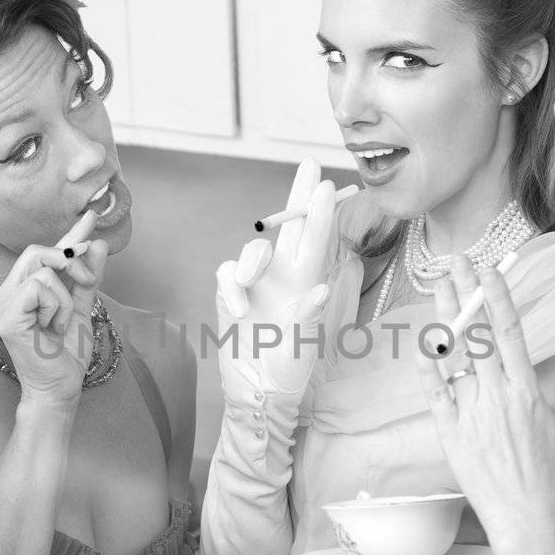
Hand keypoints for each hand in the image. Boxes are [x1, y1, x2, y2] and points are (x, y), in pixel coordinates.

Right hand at [0, 224, 108, 403]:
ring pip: (43, 269)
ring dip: (65, 296)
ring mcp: (4, 303)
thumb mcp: (83, 307)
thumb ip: (87, 277)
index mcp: (23, 289)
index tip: (92, 217)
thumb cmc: (68, 353)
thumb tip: (97, 244)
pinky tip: (52, 328)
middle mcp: (9, 293)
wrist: (61, 387)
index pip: (46, 254)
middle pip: (37, 252)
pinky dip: (57, 306)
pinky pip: (40, 287)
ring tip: (61, 322)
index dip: (69, 235)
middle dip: (70, 260)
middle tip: (89, 282)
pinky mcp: (8, 316)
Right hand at [213, 161, 342, 395]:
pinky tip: (238, 308)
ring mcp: (257, 282)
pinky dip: (231, 286)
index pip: (315, 241)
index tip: (327, 185)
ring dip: (252, 259)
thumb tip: (320, 288)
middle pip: (290, 226)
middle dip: (299, 194)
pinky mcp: (230, 292)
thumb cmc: (287, 370)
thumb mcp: (304, 346)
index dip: (320, 213)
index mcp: (308, 283)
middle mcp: (284, 276)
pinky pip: (227, 272)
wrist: (254, 390)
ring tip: (251, 282)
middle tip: (309, 165)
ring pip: (254, 248)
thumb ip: (310, 316)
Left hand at [415, 256, 554, 548]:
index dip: (498, 297)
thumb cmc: (554, 479)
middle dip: (466, 294)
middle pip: (477, 334)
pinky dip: (428, 367)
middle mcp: (497, 396)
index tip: (489, 270)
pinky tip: (421, 341)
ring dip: (445, 319)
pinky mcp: (451, 434)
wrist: (526, 520)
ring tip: (438, 287)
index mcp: (528, 391)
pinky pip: (435, 394)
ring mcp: (471, 414)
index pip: (510, 332)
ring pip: (454, 357)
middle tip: (455, 262)